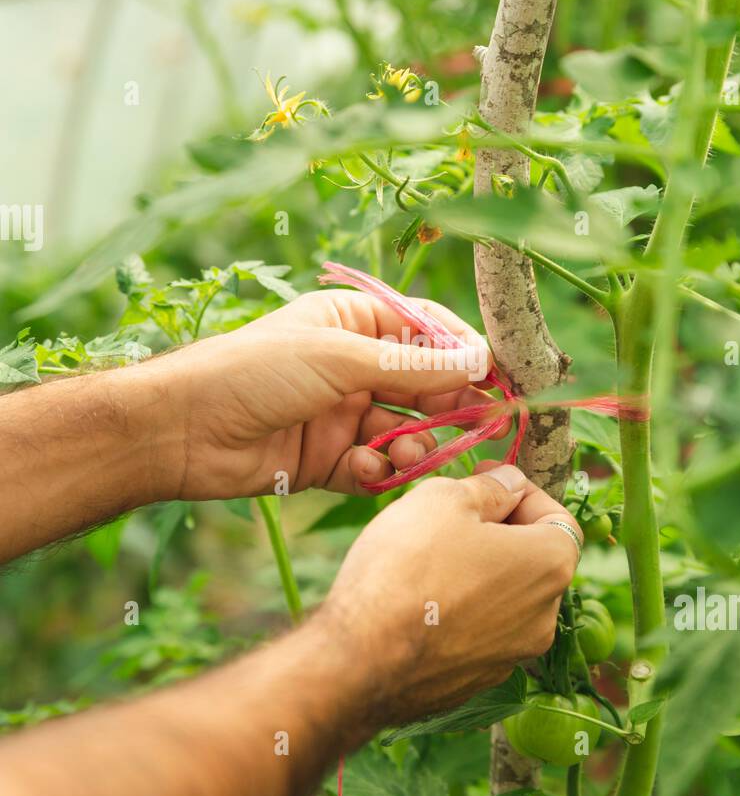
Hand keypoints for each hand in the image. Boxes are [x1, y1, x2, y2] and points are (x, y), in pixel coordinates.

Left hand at [146, 288, 505, 500]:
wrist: (182, 430)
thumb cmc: (254, 371)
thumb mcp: (339, 359)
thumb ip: (412, 367)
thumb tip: (480, 361)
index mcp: (353, 323)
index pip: (427, 332)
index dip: (465, 353)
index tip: (501, 377)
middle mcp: (352, 367)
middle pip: (424, 386)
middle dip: (449, 406)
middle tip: (480, 425)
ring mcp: (341, 415)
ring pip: (404, 430)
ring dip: (412, 443)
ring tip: (405, 452)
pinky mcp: (327, 461)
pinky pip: (374, 467)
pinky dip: (377, 471)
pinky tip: (366, 471)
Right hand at [320, 463, 580, 727]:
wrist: (358, 661)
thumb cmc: (406, 569)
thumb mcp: (444, 499)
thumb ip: (489, 488)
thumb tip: (508, 485)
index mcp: (550, 567)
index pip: (558, 518)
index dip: (522, 492)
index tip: (486, 480)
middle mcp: (543, 619)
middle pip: (531, 561)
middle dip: (499, 532)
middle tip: (452, 516)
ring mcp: (510, 658)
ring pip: (503, 601)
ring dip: (477, 574)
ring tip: (428, 558)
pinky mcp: (474, 684)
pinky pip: (475, 635)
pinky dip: (458, 613)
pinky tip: (418, 602)